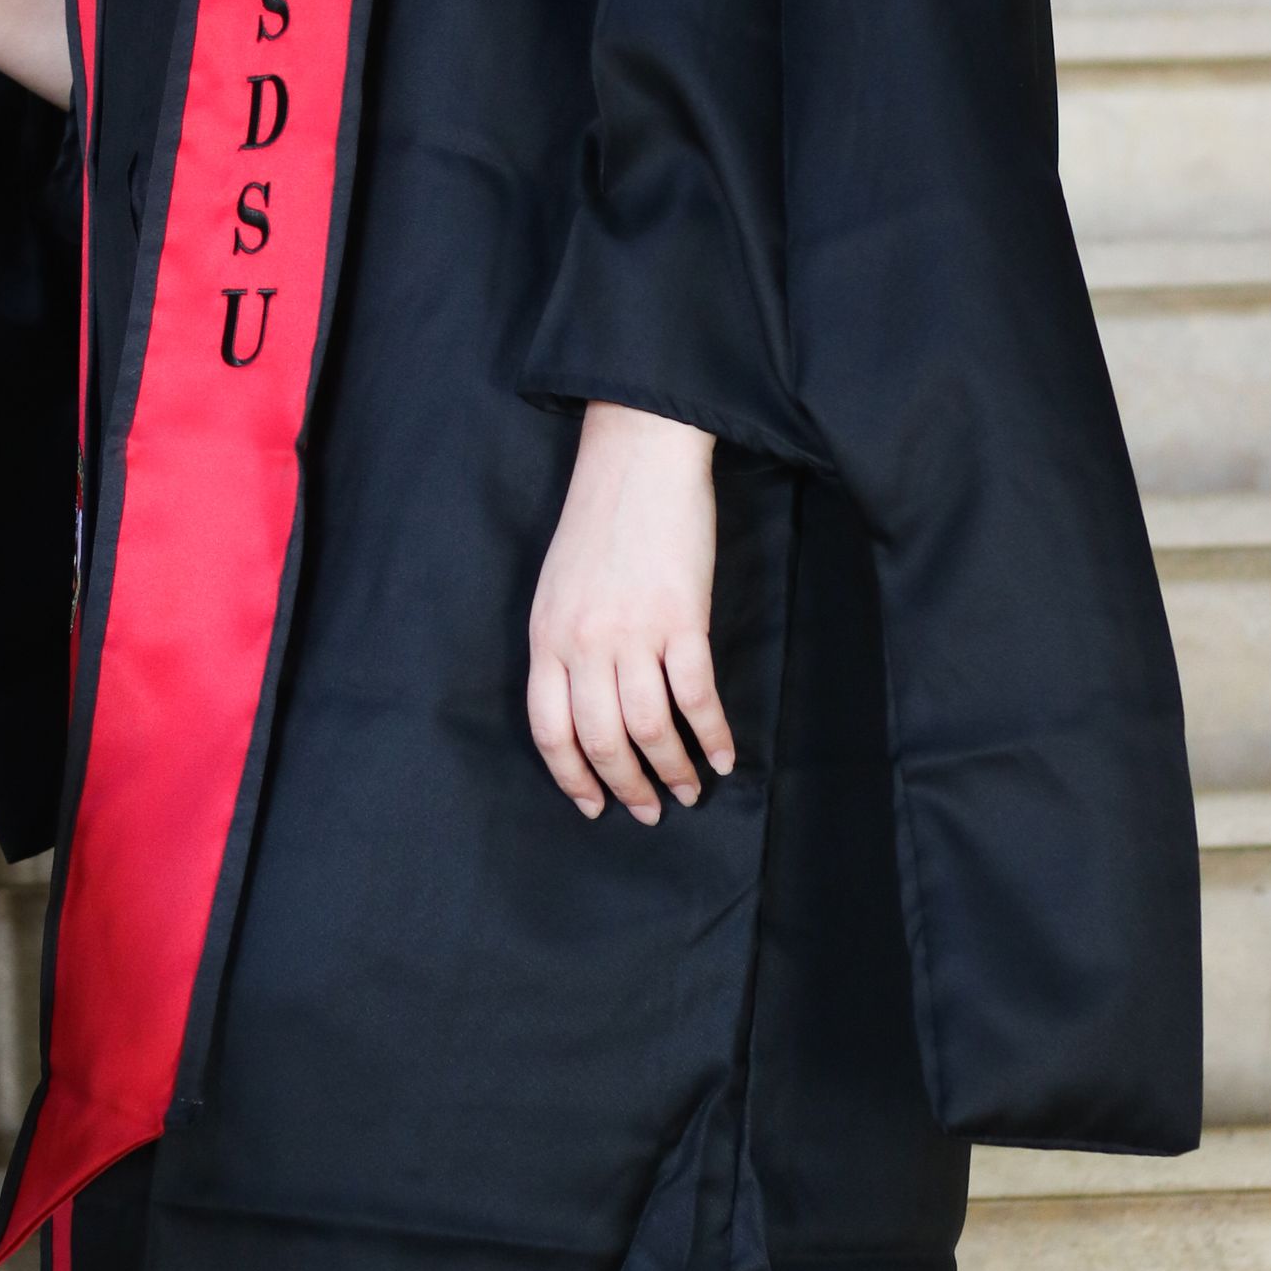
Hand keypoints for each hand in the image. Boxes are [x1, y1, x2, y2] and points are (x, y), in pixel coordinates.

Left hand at [528, 401, 735, 824]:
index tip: (593, 806)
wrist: (638, 458)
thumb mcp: (557, 587)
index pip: (550, 730)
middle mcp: (583, 642)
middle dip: (627, 787)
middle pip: (602, 739)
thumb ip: (563, 645)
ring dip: (673, 770)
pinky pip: (697, 696)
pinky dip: (714, 735)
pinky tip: (725, 756)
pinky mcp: (683, 619)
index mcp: (545, 636)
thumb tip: (584, 706)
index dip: (573, 777)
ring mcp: (633, 632)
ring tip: (690, 791)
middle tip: (650, 812)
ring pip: (651, 728)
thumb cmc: (599, 519)